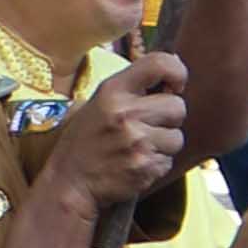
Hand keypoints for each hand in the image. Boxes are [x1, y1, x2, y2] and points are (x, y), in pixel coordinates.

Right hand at [42, 49, 192, 223]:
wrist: (69, 183)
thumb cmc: (84, 142)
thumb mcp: (96, 104)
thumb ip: (130, 89)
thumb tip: (173, 71)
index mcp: (112, 91)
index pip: (159, 63)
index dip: (177, 71)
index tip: (175, 84)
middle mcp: (126, 113)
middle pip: (178, 106)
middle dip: (169, 118)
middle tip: (147, 126)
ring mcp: (137, 142)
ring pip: (177, 137)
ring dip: (164, 144)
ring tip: (137, 147)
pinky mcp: (146, 167)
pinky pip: (169, 160)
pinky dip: (157, 163)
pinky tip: (135, 163)